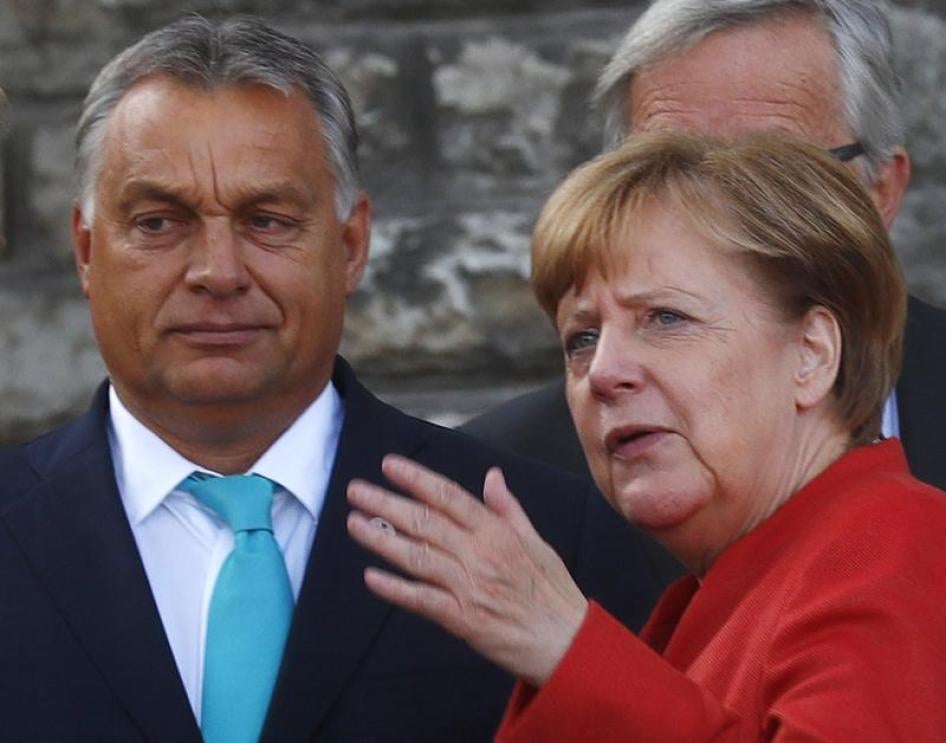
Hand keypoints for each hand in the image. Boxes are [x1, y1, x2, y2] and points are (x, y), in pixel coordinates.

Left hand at [347, 454, 588, 686]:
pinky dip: (395, 589)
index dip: (417, 479)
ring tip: (355, 523)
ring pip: (417, 556)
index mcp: (497, 532)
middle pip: (425, 522)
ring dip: (382, 539)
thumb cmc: (551, 591)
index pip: (449, 496)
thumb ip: (508, 508)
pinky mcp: (462, 618)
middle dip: (387, 502)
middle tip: (356, 490)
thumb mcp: (536, 541)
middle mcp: (479, 554)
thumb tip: (492, 476)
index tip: (389, 465)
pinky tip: (371, 577)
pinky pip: (422, 600)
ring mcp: (468, 586)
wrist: (565, 640)